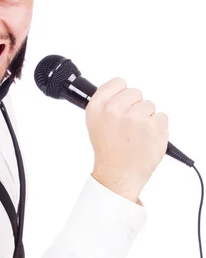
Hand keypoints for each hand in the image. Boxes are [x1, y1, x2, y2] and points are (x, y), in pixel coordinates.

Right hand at [85, 77, 168, 201]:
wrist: (118, 175)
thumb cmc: (108, 151)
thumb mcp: (95, 123)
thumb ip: (106, 104)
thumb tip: (121, 91)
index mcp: (98, 107)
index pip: (117, 83)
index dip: (122, 94)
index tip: (123, 105)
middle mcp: (115, 109)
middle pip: (136, 92)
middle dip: (135, 106)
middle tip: (129, 126)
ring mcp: (136, 117)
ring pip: (150, 105)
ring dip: (147, 118)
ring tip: (136, 135)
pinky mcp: (154, 126)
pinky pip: (162, 117)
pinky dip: (158, 128)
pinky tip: (146, 139)